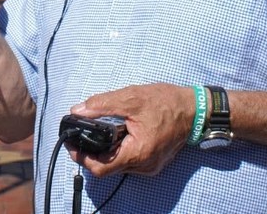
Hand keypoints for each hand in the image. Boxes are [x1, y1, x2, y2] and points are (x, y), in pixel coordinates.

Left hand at [66, 83, 194, 176]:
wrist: (194, 109)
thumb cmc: (166, 102)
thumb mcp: (130, 97)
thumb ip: (101, 105)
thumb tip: (77, 111)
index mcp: (137, 152)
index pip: (101, 167)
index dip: (82, 158)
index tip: (72, 144)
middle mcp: (144, 165)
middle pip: (108, 167)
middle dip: (91, 152)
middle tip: (81, 134)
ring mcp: (150, 166)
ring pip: (118, 165)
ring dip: (105, 151)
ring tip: (99, 130)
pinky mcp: (153, 162)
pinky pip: (129, 161)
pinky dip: (119, 150)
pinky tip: (117, 133)